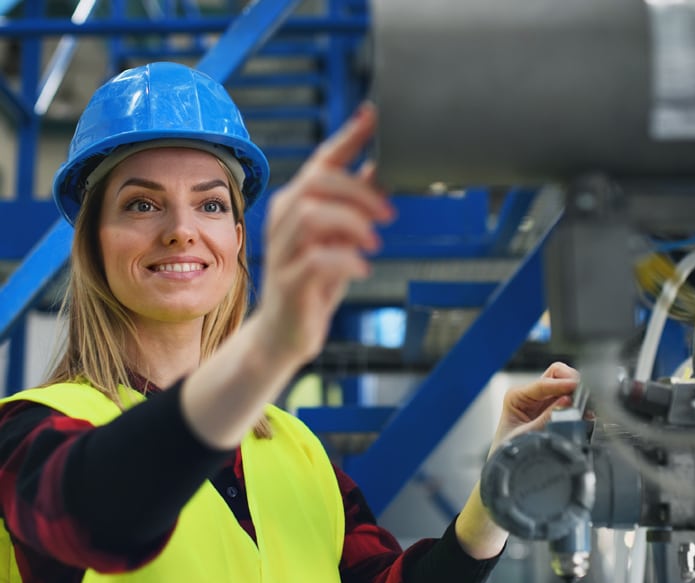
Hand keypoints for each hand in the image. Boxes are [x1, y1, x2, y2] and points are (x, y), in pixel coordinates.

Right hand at [253, 104, 394, 366]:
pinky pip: (316, 261)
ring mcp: (283, 251)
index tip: (374, 114)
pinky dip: (346, 262)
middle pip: (317, 182)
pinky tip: (362, 269)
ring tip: (374, 243)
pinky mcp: (289, 283)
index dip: (349, 136)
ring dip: (352, 224)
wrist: (284, 333)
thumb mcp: (340, 237)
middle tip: (388, 214)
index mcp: (298, 202)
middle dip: (359, 192)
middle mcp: (284, 220)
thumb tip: (382, 166)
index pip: (322, 159)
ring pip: (312, 215)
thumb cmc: (313, 281)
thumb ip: (356, 203)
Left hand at [490, 361, 580, 451]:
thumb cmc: (509, 450)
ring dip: (577, 392)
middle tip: (583, 393)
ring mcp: (544, 401)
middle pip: (557, 374)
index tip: (575, 386)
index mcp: (516, 396)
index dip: (561, 384)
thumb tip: (566, 403)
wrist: (507, 466)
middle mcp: (531, 395)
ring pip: (566, 384)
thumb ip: (546, 420)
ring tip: (586, 405)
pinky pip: (571, 399)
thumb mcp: (525, 436)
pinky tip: (585, 412)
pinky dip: (580, 403)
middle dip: (571, 381)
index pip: (543, 383)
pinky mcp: (555, 410)